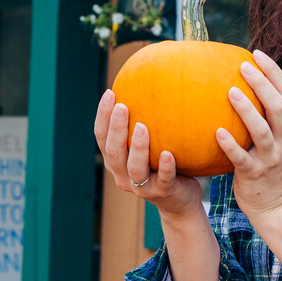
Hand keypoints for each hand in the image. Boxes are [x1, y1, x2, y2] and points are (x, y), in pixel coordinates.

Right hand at [94, 89, 201, 213]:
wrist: (180, 200)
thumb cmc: (164, 164)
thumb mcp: (151, 143)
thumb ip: (146, 121)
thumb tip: (153, 79)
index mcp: (115, 161)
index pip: (101, 137)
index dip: (103, 115)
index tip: (110, 93)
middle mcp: (123, 175)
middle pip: (113, 152)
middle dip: (115, 128)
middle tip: (122, 106)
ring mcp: (142, 187)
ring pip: (134, 168)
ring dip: (137, 147)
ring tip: (142, 127)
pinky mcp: (162, 193)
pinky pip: (164, 180)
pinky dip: (165, 167)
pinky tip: (168, 154)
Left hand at [219, 50, 281, 220]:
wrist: (272, 203)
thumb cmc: (267, 162)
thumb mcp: (275, 136)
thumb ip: (265, 113)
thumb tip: (238, 79)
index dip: (274, 71)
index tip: (256, 53)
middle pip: (277, 106)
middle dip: (262, 83)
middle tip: (242, 67)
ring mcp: (271, 158)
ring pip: (262, 130)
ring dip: (246, 110)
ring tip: (229, 91)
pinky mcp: (255, 173)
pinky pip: (241, 158)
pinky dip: (230, 144)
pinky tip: (216, 132)